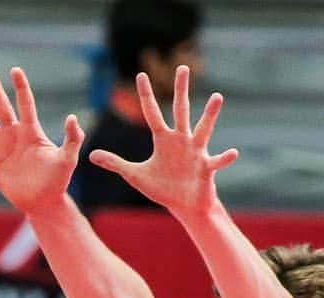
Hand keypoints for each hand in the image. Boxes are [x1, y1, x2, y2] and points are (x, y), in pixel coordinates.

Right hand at [0, 66, 82, 214]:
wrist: (40, 201)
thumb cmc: (57, 180)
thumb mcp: (68, 158)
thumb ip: (72, 138)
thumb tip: (72, 118)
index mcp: (32, 130)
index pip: (24, 102)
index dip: (20, 86)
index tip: (14, 70)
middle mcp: (14, 133)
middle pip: (1, 104)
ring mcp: (0, 144)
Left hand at [88, 65, 237, 219]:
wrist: (184, 204)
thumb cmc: (162, 188)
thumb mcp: (134, 175)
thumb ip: (115, 163)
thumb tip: (91, 155)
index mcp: (164, 140)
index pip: (152, 113)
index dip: (146, 96)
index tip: (140, 75)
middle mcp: (181, 140)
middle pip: (180, 111)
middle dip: (180, 91)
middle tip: (182, 67)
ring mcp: (196, 152)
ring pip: (203, 129)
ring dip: (209, 115)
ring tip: (217, 98)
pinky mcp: (206, 168)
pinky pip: (217, 161)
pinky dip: (224, 158)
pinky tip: (232, 152)